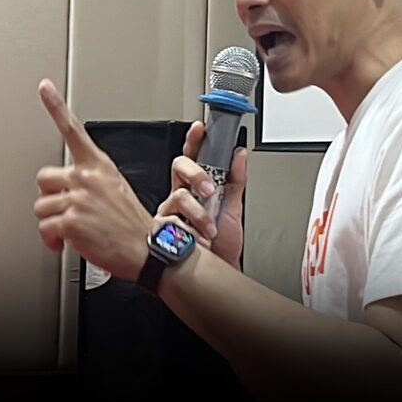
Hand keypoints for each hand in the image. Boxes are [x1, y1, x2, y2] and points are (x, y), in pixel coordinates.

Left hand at [33, 79, 154, 279]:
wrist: (147, 249)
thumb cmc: (132, 224)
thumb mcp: (115, 188)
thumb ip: (89, 181)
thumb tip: (65, 189)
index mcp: (99, 166)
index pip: (73, 130)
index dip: (56, 106)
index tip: (45, 87)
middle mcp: (87, 178)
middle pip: (43, 179)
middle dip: (49, 197)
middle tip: (65, 211)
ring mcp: (78, 198)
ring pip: (41, 207)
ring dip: (51, 223)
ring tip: (72, 231)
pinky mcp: (71, 221)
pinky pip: (45, 228)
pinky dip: (52, 240)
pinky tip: (67, 242)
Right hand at [156, 121, 247, 268]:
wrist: (216, 273)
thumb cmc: (221, 245)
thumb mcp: (233, 209)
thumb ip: (235, 180)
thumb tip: (240, 154)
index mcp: (196, 187)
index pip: (193, 157)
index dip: (194, 141)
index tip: (200, 128)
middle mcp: (181, 196)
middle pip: (178, 167)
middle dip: (195, 173)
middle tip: (210, 189)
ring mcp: (170, 212)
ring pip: (177, 195)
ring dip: (198, 213)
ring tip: (209, 229)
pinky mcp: (162, 229)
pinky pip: (171, 221)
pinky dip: (189, 231)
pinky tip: (198, 240)